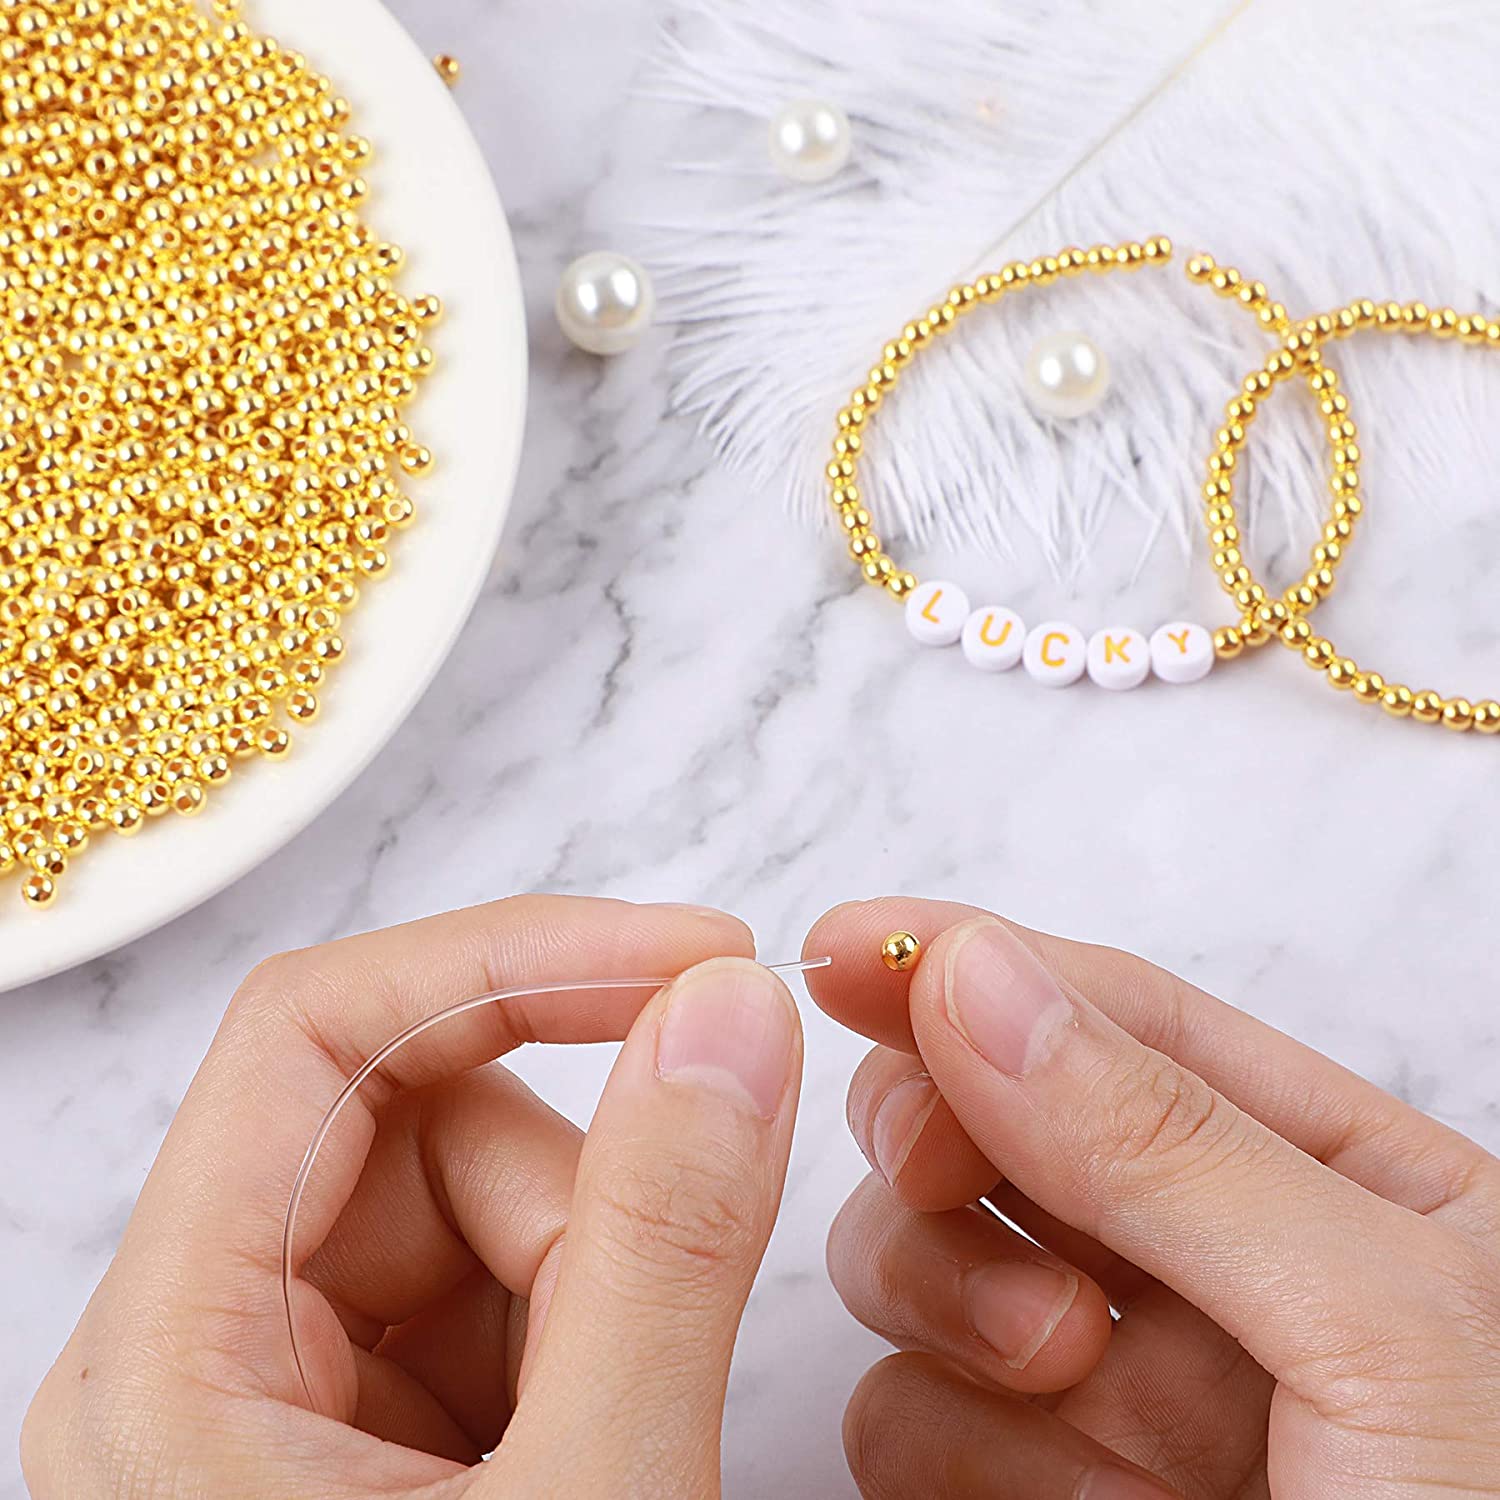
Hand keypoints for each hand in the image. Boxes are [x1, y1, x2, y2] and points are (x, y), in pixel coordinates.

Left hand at [24, 895, 801, 1498]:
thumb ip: (665, 1245)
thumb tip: (731, 1010)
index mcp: (174, 1361)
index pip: (319, 1032)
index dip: (512, 958)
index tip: (696, 955)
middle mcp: (210, 1354)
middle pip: (414, 1120)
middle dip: (576, 1183)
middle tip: (658, 1320)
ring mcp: (295, 1395)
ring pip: (480, 1202)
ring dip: (593, 1272)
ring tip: (615, 1433)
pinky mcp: (376, 1433)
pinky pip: (507, 1289)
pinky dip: (588, 1329)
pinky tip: (600, 1443)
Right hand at [807, 897, 1499, 1498]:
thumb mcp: (1388, 1330)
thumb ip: (1172, 1141)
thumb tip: (971, 972)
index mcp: (1338, 1183)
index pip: (1114, 1012)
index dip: (970, 962)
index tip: (838, 948)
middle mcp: (1212, 1270)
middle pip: (986, 1119)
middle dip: (946, 1138)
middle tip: (947, 1173)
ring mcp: (1114, 1387)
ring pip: (918, 1262)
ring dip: (952, 1302)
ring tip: (1061, 1376)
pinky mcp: (1033, 1495)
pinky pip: (902, 1416)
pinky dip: (946, 1443)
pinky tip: (1049, 1490)